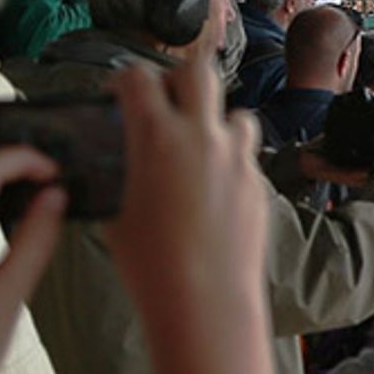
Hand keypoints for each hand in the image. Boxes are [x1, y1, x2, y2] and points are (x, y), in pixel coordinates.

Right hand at [105, 60, 269, 354]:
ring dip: (218, 123)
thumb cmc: (150, 265)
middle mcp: (201, 137)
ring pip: (237, 115)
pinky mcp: (259, 186)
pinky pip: (248, 159)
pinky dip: (231, 164)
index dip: (125, 81)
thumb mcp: (115, 213)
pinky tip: (216, 193)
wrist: (205, 302)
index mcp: (155, 136)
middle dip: (181, 80)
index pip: (138, 77)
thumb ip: (121, 175)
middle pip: (199, 71)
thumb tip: (118, 167)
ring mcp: (237, 160)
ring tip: (200, 150)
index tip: (120, 95)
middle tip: (169, 104)